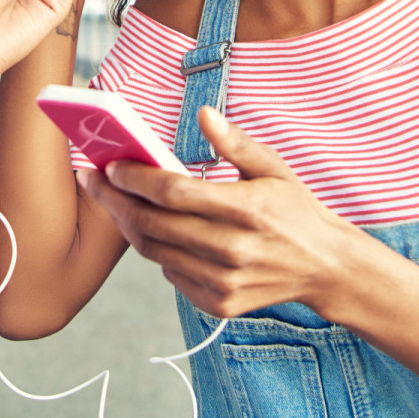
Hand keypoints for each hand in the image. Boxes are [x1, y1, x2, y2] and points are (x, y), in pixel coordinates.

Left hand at [76, 107, 359, 318]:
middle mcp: (234, 249)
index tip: (110, 164)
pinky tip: (152, 230)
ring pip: (155, 252)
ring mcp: (225, 281)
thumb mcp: (273, 168)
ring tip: (114, 202)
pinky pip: (171, 274)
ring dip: (128, 225)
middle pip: (153, 224)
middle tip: (92, 180)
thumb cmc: (295, 209)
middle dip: (114, 200)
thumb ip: (235, 142)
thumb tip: (203, 114)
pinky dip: (157, 251)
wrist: (326, 268)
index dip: (135, 178)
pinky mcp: (220, 304)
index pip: (174, 193)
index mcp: (247, 209)